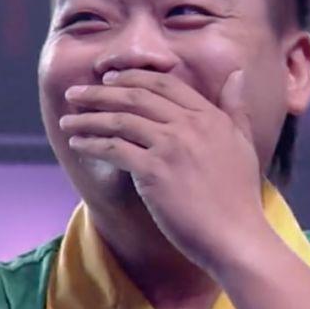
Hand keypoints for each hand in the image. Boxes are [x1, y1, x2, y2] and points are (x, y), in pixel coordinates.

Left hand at [60, 68, 270, 272]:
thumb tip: (236, 73)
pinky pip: (114, 149)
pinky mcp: (154, 171)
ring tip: (68, 119)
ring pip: (120, 120)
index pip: (164, 84)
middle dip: (101, 92)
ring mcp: (171, 146)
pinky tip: (77, 144)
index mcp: (209, 116)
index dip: (132, 78)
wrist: (235, 235)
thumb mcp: (242, 142)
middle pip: (136, 96)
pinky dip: (91, 144)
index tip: (110, 79)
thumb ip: (235, 107)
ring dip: (88, 118)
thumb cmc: (239, 196)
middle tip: (76, 92)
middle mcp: (189, 125)